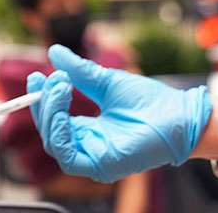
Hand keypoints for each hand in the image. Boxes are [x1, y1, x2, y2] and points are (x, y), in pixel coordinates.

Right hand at [28, 45, 211, 182]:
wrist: (180, 113)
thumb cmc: (151, 102)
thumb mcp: (107, 82)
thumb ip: (79, 71)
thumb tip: (55, 52)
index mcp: (89, 129)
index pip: (54, 119)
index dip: (42, 99)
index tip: (37, 75)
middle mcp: (89, 145)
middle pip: (50, 131)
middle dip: (43, 104)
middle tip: (51, 78)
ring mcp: (94, 156)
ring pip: (54, 143)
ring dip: (49, 113)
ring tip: (58, 86)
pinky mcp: (102, 166)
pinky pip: (67, 155)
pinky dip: (58, 131)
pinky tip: (61, 108)